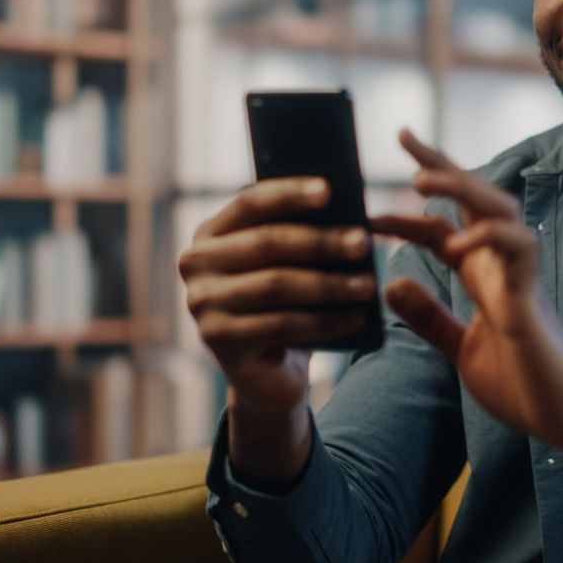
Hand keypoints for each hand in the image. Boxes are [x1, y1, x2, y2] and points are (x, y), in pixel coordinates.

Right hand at [177, 178, 375, 416]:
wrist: (268, 372)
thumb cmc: (285, 304)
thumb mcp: (288, 266)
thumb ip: (301, 236)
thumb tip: (347, 215)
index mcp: (210, 234)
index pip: (249, 203)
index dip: (289, 194)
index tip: (329, 190)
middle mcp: (195, 265)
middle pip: (266, 244)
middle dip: (321, 242)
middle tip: (363, 242)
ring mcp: (202, 305)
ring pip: (276, 285)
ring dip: (329, 284)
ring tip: (367, 285)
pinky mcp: (218, 341)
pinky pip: (280, 325)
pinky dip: (323, 321)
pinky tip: (355, 318)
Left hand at [372, 129, 562, 454]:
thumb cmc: (525, 384)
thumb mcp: (461, 348)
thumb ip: (429, 318)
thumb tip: (391, 282)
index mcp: (483, 276)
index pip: (447, 224)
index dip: (415, 204)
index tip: (376, 190)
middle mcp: (501, 266)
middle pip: (474, 199)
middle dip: (441, 165)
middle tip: (403, 136)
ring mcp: (520, 277)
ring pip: (498, 210)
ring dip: (462, 189)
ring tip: (421, 180)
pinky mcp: (533, 298)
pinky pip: (519, 249)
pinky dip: (489, 236)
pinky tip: (457, 240)